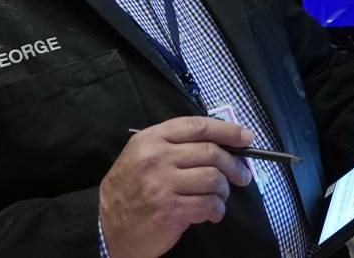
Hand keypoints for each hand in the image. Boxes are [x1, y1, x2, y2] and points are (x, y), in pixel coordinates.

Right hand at [99, 116, 254, 257]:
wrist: (107, 226)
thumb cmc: (129, 188)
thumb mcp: (141, 155)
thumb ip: (174, 145)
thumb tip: (219, 143)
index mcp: (152, 139)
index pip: (197, 126)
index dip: (227, 130)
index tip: (246, 136)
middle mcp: (158, 157)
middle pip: (211, 152)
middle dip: (234, 164)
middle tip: (242, 175)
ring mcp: (164, 184)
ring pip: (214, 179)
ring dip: (224, 190)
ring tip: (219, 197)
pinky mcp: (171, 210)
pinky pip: (208, 205)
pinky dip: (217, 209)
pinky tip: (211, 212)